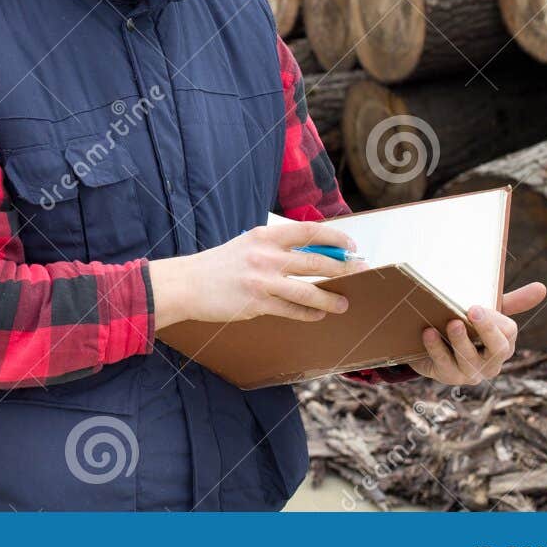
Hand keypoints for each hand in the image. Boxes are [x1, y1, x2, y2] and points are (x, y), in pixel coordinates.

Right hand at [149, 220, 368, 328]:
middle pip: (316, 262)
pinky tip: (317, 315)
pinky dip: (308, 314)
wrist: (187, 284)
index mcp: (264, 235)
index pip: (309, 231)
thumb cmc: (219, 265)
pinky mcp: (257, 303)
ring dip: (331, 298)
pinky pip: (292, 310)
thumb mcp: (248, 245)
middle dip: (343, 269)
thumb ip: (276, 247)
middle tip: (359, 274)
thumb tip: (314, 253)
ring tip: (343, 303)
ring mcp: (262, 280)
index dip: (335, 237)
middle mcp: (266, 255)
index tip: (350, 245)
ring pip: (309, 291)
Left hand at [409, 282, 546, 384]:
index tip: (477, 307)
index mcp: (503, 344)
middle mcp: (491, 363)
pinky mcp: (449, 377)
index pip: (508, 333)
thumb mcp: (488, 314)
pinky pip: (444, 364)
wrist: (433, 347)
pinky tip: (428, 333)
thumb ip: (513, 303)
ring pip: (469, 359)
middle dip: (486, 330)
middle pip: (497, 349)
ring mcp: (471, 373)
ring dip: (460, 340)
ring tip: (451, 322)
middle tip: (472, 310)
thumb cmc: (468, 327)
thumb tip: (542, 287)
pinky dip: (436, 348)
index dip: (494, 321)